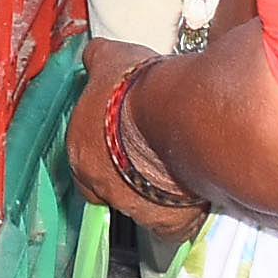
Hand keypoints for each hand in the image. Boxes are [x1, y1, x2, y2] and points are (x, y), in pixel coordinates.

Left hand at [63, 39, 201, 237]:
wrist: (178, 115)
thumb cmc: (139, 88)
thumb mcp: (111, 59)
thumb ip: (98, 61)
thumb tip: (92, 54)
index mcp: (81, 151)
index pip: (85, 161)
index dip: (104, 151)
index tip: (123, 141)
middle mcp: (101, 186)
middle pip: (112, 187)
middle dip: (129, 174)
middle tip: (152, 154)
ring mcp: (135, 208)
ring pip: (144, 206)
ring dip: (157, 191)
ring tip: (178, 166)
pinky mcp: (169, 223)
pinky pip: (176, 224)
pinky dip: (185, 211)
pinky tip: (196, 189)